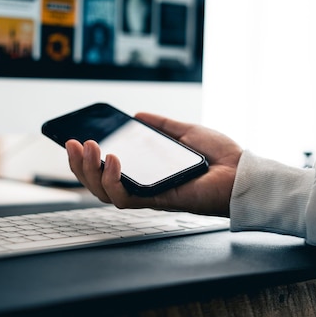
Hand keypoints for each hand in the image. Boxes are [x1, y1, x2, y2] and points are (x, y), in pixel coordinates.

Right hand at [65, 112, 241, 215]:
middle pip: (98, 184)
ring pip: (104, 194)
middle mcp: (142, 185)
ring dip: (89, 172)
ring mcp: (148, 195)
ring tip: (89, 149)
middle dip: (79, 165)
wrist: (242, 171)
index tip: (73, 139)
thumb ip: (160, 126)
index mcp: (146, 171)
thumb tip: (137, 115)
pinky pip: (125, 199)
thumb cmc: (220, 156)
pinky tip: (114, 159)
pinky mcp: (157, 201)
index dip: (85, 159)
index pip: (106, 170)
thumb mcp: (184, 132)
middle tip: (73, 143)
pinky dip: (113, 181)